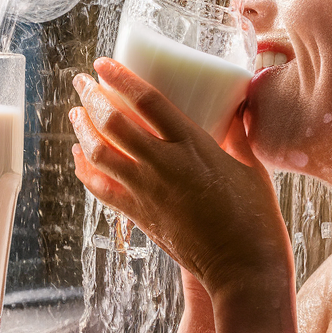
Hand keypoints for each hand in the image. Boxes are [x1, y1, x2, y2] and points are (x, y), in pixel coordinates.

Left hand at [70, 58, 291, 295]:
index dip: (121, 77)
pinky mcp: (140, 216)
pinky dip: (84, 169)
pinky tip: (79, 156)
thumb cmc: (256, 219)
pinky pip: (100, 188)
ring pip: (99, 152)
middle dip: (90, 97)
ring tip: (75, 113)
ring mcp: (147, 192)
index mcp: (194, 146)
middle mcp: (164, 165)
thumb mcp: (252, 168)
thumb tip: (239, 106)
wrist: (244, 269)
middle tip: (81, 82)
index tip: (103, 63)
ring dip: (82, 129)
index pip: (148, 100)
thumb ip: (239, 135)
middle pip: (113, 121)